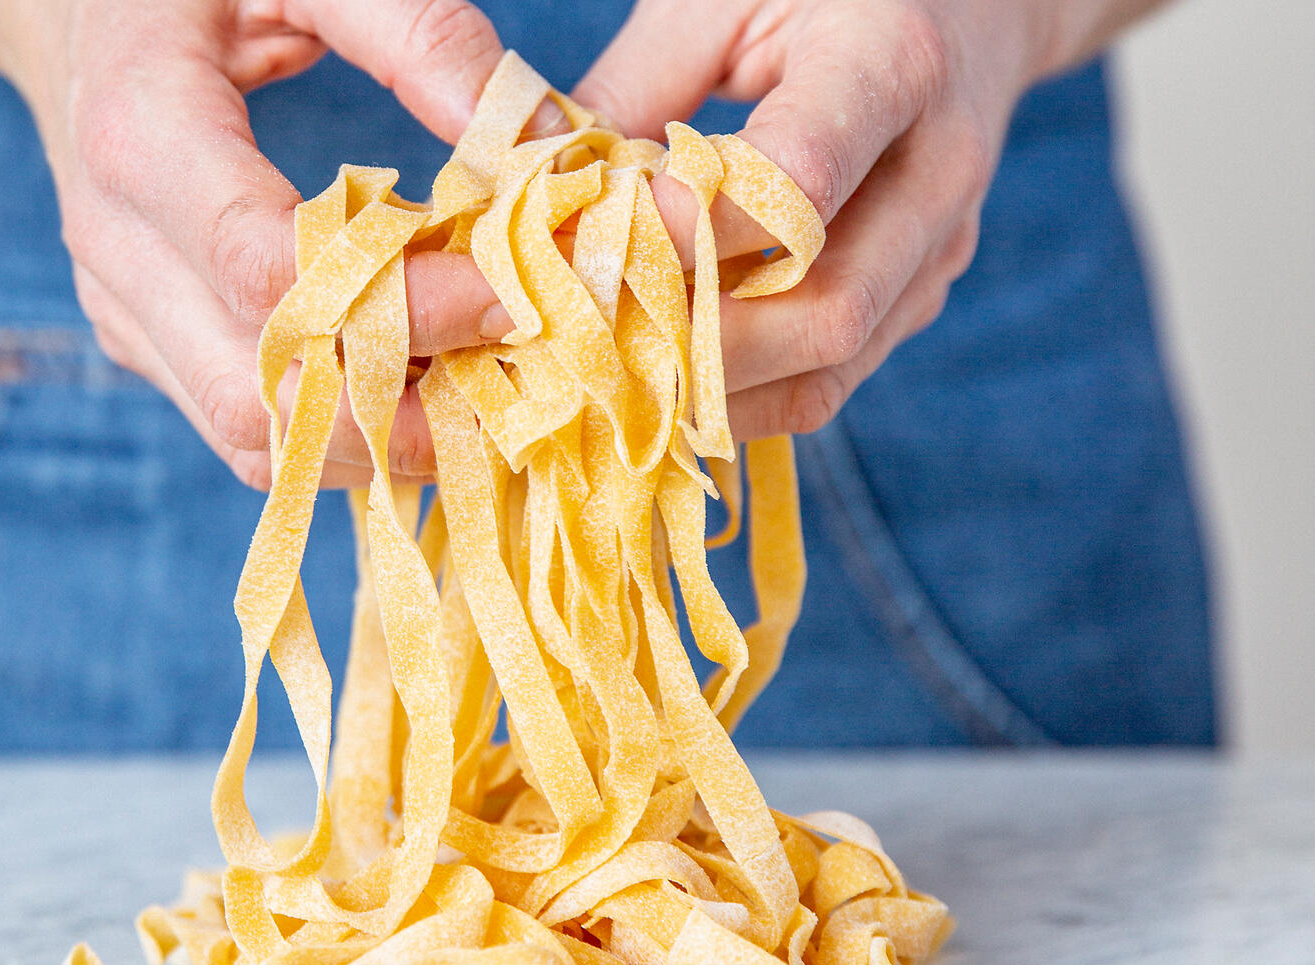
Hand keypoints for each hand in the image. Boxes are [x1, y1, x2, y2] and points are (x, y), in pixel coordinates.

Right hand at [0, 0, 515, 487]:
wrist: (72, 16)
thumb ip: (421, 36)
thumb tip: (536, 141)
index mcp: (140, 135)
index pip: (272, 273)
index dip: (400, 304)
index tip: (504, 297)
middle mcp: (115, 245)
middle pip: (259, 391)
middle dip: (395, 408)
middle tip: (506, 375)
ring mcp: (121, 308)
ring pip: (250, 437)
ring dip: (372, 441)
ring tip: (470, 397)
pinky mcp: (141, 343)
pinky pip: (243, 427)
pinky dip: (336, 432)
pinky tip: (412, 391)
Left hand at [573, 0, 1165, 438]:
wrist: (968, 4)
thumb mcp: (715, 0)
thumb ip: (628, 92)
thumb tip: (524, 200)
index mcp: (892, 63)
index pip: (793, 185)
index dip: (684, 239)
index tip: (587, 256)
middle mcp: (938, 170)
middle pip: (825, 311)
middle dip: (695, 349)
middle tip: (585, 352)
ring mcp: (941, 247)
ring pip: (828, 369)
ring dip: (712, 392)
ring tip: (613, 382)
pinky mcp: (920, 295)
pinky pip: (829, 381)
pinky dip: (741, 397)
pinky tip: (665, 382)